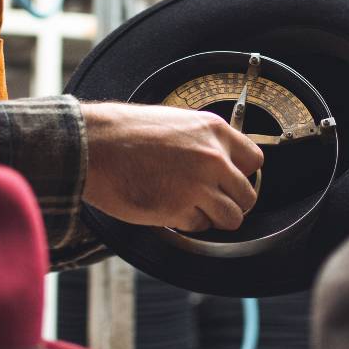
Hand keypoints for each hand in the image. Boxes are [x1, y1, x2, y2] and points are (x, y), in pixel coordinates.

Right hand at [81, 102, 263, 231]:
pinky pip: (199, 226)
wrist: (93, 145)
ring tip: (193, 209)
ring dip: (214, 218)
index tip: (231, 180)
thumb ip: (202, 141)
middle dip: (232, 202)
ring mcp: (198, 186)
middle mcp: (213, 158)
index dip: (242, 174)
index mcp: (213, 131)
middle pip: (248, 195)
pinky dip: (187, 223)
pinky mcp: (179, 209)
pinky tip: (169, 208)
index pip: (255, 161)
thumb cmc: (124, 132)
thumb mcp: (175, 121)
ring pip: (231, 218)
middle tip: (212, 201)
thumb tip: (220, 161)